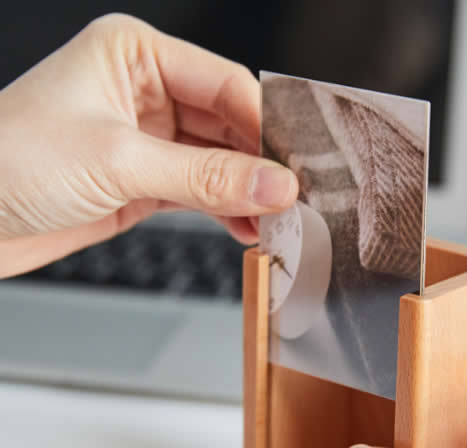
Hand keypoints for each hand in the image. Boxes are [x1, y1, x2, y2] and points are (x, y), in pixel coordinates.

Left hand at [0, 14, 297, 276]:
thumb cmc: (7, 163)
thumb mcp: (118, 161)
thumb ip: (204, 176)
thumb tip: (274, 184)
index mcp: (135, 56)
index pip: (224, 84)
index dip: (264, 124)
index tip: (294, 164)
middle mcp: (146, 92)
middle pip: (229, 125)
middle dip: (260, 164)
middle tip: (292, 198)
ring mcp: (149, 140)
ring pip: (220, 163)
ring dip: (247, 193)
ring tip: (276, 220)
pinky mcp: (146, 181)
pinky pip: (202, 192)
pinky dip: (226, 212)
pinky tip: (246, 229)